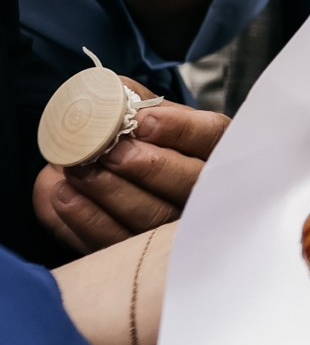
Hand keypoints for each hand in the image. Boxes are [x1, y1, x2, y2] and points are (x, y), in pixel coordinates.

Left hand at [34, 81, 228, 253]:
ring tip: (76, 170)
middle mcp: (203, 190)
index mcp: (211, 147)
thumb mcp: (141, 116)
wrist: (104, 178)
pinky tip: (63, 196)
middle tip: (110, 152)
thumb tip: (108, 91)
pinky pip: (116, 243)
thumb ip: (129, 100)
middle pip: (190, 183)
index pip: (211, 137)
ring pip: (153, 217)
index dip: (181, 130)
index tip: (144, 121)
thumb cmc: (133, 142)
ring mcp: (172, 227)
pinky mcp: (137, 252)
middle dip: (149, 167)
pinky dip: (86, 220)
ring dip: (111, 193)